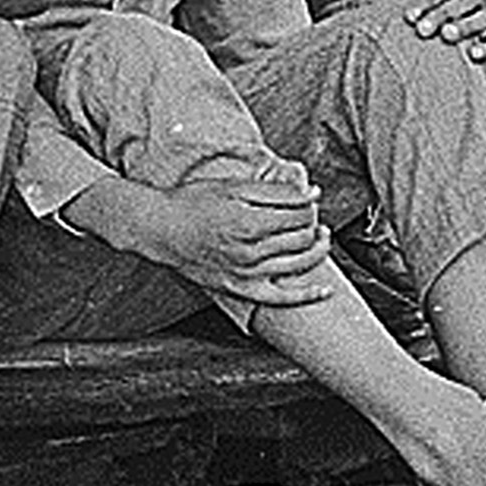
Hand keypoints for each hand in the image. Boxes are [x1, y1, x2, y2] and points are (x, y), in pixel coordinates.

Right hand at [139, 167, 336, 307]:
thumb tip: (311, 192)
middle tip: (311, 214)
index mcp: (251, 221)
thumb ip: (276, 191)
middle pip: (302, 238)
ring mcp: (247, 273)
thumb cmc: (194, 202)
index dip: (310, 204)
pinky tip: (324, 291)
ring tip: (321, 237)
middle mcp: (251, 251)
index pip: (300, 214)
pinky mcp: (240, 289)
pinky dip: (306, 296)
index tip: (308, 197)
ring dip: (318, 250)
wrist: (160, 229)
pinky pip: (281, 298)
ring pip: (299, 264)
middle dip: (313, 223)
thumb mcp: (234, 187)